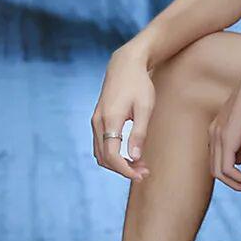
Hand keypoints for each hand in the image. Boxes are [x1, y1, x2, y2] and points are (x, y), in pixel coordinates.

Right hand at [91, 45, 153, 181]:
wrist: (125, 65)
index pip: (112, 155)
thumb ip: (139, 133)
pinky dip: (113, 155)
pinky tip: (130, 156)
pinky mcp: (98, 120)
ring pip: (101, 154)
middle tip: (145, 172)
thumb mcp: (145, 108)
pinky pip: (101, 145)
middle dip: (124, 169)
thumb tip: (135, 157)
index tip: (141, 175)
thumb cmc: (139, 85)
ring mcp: (95, 121)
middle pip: (105, 158)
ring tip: (140, 165)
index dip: (125, 170)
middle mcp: (98, 122)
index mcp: (110, 119)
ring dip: (118, 164)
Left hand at [209, 66, 240, 193]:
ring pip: (219, 173)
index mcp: (218, 131)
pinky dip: (240, 178)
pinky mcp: (226, 137)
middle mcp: (214, 134)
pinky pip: (227, 169)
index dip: (233, 177)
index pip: (218, 163)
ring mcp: (218, 135)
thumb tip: (240, 162)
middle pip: (216, 172)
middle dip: (235, 185)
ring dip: (238, 185)